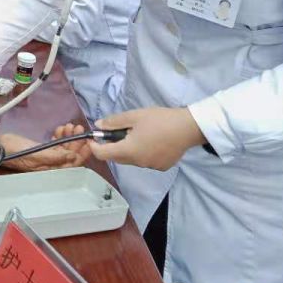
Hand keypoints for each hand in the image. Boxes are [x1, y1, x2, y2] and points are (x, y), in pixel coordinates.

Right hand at [1, 123, 91, 171]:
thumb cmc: (15, 150)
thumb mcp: (35, 153)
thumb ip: (55, 156)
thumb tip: (73, 156)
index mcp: (50, 169)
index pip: (71, 164)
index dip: (82, 154)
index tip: (88, 141)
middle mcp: (50, 165)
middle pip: (70, 155)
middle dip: (76, 142)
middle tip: (79, 127)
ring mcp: (46, 157)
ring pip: (64, 148)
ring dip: (69, 137)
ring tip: (70, 125)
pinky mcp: (42, 149)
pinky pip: (56, 144)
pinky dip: (61, 136)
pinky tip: (61, 128)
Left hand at [88, 108, 204, 170]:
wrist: (189, 127)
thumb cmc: (160, 119)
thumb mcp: (134, 116)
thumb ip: (114, 122)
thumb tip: (98, 126)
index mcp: (129, 151)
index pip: (103, 155)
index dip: (94, 146)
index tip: (93, 137)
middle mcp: (138, 163)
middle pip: (117, 157)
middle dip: (111, 146)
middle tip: (116, 130)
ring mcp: (151, 166)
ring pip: (131, 159)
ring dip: (127, 149)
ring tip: (137, 133)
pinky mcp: (162, 166)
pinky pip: (145, 161)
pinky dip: (142, 152)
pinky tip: (151, 140)